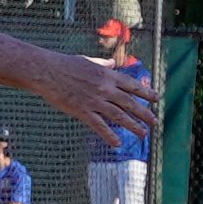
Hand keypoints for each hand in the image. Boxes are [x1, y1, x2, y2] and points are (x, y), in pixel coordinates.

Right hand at [39, 51, 156, 148]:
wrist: (45, 71)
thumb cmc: (65, 64)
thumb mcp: (88, 60)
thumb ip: (103, 63)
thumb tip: (112, 62)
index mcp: (107, 75)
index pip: (132, 85)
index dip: (146, 93)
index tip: (157, 99)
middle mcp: (104, 88)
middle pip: (130, 103)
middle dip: (144, 113)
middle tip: (155, 122)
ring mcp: (94, 100)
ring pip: (118, 116)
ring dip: (133, 126)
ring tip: (143, 134)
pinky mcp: (82, 110)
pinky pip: (98, 125)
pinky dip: (109, 135)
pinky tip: (117, 142)